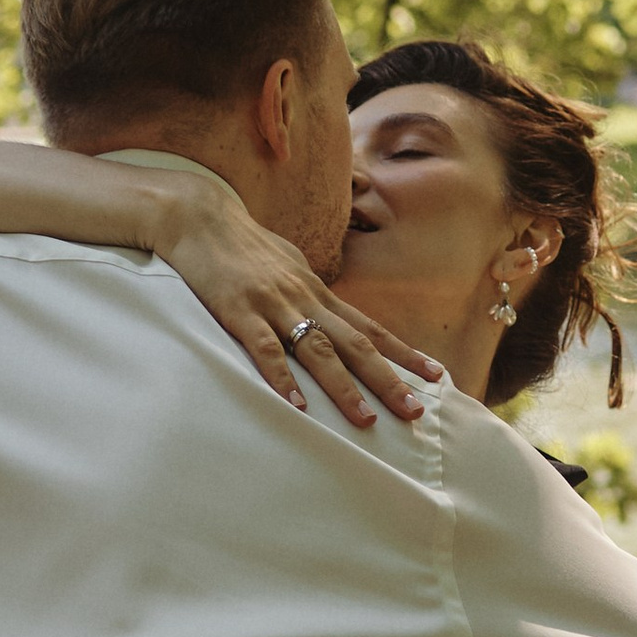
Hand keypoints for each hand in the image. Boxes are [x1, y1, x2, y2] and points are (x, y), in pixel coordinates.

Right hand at [152, 180, 441, 427]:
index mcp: (317, 292)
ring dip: (344, 387)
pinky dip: (282, 377)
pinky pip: (264, 348)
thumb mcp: (287, 266)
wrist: (200, 216)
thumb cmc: (242, 245)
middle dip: (388, 380)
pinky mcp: (239, 310)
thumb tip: (330, 315)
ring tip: (365, 420)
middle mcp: (304, 298)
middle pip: (356, 344)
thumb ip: (309, 293)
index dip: (404, 353)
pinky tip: (297, 405)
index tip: (435, 376)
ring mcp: (273, 304)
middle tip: (415, 412)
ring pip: (317, 350)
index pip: (370, 327)